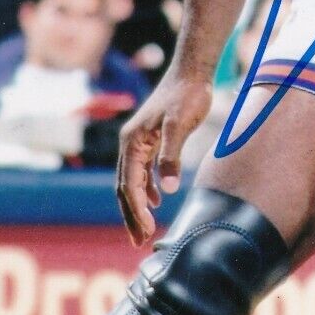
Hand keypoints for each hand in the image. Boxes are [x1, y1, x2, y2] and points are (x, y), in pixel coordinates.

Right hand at [115, 70, 212, 245]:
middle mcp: (130, 143)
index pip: (128, 185)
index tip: (144, 232)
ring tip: (144, 229)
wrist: (191, 73)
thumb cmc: (187, 96)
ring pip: (131, 181)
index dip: (135, 211)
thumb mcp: (180, 125)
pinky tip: (156, 199)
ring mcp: (138, 142)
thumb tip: (166, 188)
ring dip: (136, 206)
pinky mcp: (149, 140)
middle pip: (124, 187)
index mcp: (133, 142)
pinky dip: (145, 188)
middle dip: (130, 215)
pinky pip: (141, 170)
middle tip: (139, 241)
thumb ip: (172, 155)